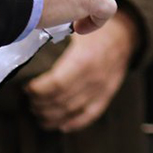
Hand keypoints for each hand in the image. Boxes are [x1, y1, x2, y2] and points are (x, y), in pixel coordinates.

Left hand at [24, 14, 134, 131]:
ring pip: (72, 110)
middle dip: (41, 103)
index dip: (38, 89)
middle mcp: (93, 77)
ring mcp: (101, 89)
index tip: (27, 87)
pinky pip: (90, 115)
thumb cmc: (95, 30)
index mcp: (84, 59)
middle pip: (61, 99)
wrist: (124, 34)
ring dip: (51, 116)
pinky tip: (60, 126)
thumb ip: (55, 36)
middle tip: (29, 101)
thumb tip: (28, 43)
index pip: (57, 83)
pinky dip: (74, 124)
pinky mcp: (106, 95)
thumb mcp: (76, 27)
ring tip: (37, 113)